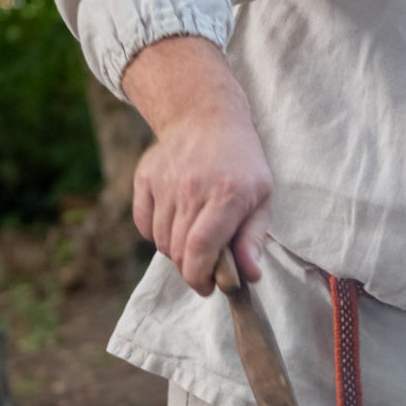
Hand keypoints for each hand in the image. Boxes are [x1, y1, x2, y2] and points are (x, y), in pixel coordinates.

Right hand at [133, 102, 273, 294]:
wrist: (206, 118)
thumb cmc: (241, 163)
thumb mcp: (262, 198)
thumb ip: (253, 239)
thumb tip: (250, 276)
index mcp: (227, 195)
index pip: (200, 249)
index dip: (200, 276)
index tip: (208, 287)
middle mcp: (192, 188)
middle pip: (178, 250)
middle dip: (190, 271)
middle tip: (203, 271)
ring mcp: (164, 182)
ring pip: (160, 241)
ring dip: (175, 253)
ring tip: (192, 241)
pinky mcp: (145, 178)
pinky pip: (144, 225)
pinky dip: (156, 234)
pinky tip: (174, 224)